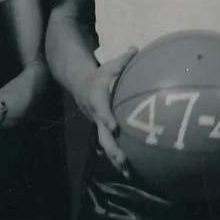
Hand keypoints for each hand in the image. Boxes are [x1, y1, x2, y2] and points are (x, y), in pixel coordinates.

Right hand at [80, 48, 136, 173]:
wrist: (83, 87)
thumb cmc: (101, 76)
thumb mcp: (110, 65)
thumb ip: (124, 60)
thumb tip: (136, 48)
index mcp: (97, 99)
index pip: (101, 109)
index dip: (106, 118)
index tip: (115, 127)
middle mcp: (97, 116)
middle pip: (103, 135)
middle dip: (112, 148)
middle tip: (123, 159)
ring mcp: (99, 126)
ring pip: (106, 145)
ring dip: (115, 159)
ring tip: (127, 172)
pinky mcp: (103, 131)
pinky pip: (110, 145)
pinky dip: (117, 158)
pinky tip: (129, 170)